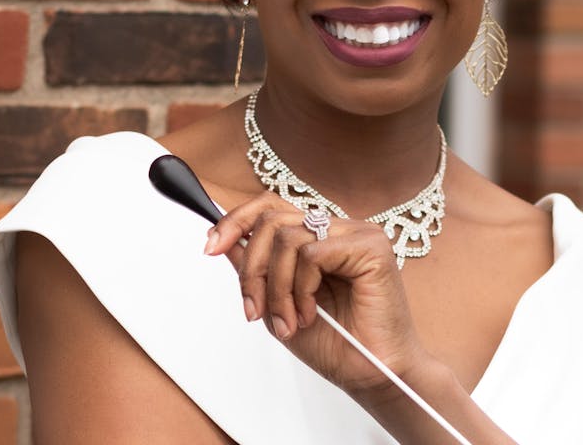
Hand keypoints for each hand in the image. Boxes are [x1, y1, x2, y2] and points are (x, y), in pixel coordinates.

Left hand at [205, 192, 427, 396]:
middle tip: (254, 309)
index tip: (211, 246)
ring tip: (288, 321)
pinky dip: (301, 288)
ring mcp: (356, 233)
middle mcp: (336, 229)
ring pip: (288, 238)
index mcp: (317, 237)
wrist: (371, 374)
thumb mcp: (277, 305)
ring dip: (276, 288)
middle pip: (272, 219)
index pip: (271, 207)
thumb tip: (224, 242)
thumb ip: (256, 271)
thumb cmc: (335, 344)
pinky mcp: (371, 246)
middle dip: (252, 268)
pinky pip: (312, 253)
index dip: (236, 221)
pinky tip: (310, 312)